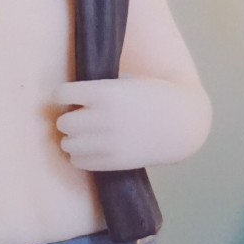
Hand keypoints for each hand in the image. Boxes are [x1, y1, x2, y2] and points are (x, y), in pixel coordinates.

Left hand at [53, 77, 210, 171]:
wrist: (182, 121)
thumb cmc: (150, 95)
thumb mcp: (125, 81)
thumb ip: (97, 87)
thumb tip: (66, 99)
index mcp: (105, 92)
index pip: (61, 94)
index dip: (64, 95)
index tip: (71, 96)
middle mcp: (104, 117)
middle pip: (62, 122)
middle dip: (69, 119)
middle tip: (80, 117)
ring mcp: (109, 142)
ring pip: (67, 145)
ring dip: (73, 139)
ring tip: (85, 135)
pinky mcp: (115, 162)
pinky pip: (79, 162)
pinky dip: (80, 155)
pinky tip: (93, 148)